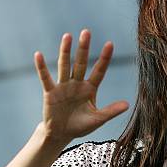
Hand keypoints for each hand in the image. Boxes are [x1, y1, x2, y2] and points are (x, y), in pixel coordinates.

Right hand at [34, 29, 128, 143]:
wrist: (61, 134)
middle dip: (83, 48)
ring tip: (68, 36)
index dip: (104, 59)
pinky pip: (46, 78)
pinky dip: (42, 67)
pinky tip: (38, 55)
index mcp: (90, 89)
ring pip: (65, 66)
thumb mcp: (97, 119)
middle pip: (80, 63)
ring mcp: (63, 86)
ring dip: (65, 51)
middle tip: (86, 32)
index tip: (110, 44)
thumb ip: (111, 111)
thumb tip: (128, 105)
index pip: (99, 71)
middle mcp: (76, 84)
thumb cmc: (80, 126)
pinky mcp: (50, 92)